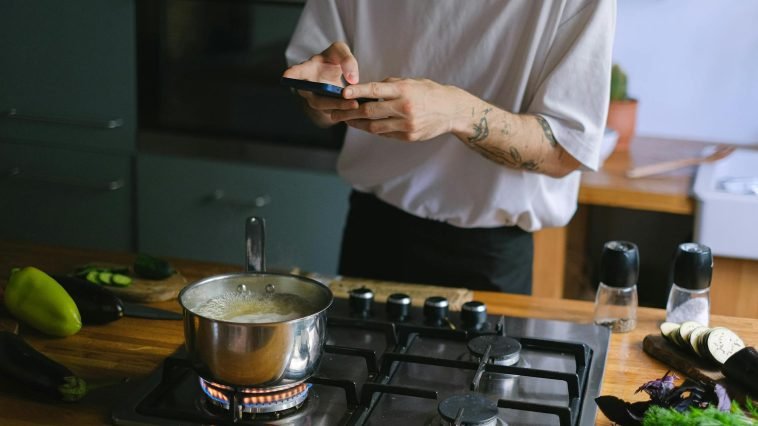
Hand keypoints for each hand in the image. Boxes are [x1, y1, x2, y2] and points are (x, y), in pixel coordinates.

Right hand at [283, 42, 360, 126]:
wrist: (334, 71)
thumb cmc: (332, 58)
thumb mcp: (340, 51)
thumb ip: (347, 59)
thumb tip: (353, 79)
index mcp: (306, 70)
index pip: (295, 73)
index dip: (291, 75)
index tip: (286, 76)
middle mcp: (308, 88)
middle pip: (316, 99)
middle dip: (333, 102)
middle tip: (350, 102)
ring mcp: (316, 101)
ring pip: (326, 108)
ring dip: (341, 108)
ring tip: (356, 105)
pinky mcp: (326, 109)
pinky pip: (334, 114)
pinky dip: (346, 112)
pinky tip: (359, 110)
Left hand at [332, 78, 473, 141]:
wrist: (452, 110)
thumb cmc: (428, 92)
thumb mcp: (411, 82)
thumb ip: (390, 86)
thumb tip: (366, 89)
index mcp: (404, 90)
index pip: (375, 90)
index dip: (357, 92)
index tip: (342, 93)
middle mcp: (405, 107)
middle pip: (370, 111)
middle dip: (349, 112)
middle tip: (335, 112)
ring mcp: (407, 124)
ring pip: (374, 126)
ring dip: (358, 124)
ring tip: (346, 120)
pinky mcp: (409, 136)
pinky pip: (385, 134)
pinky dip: (373, 129)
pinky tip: (365, 126)